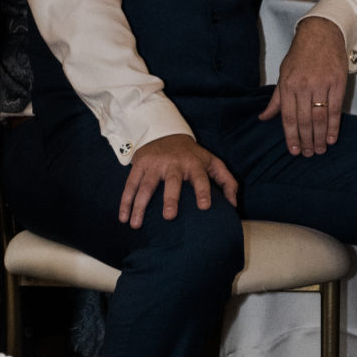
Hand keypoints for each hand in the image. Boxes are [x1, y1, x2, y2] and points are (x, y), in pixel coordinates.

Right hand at [118, 133, 238, 228]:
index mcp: (194, 164)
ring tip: (135, 225)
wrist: (165, 132)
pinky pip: (130, 184)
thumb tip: (233, 206)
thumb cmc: (193, 155)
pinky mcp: (139, 165)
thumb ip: (227, 182)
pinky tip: (123, 217)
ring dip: (139, 206)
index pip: (200, 178)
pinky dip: (125, 201)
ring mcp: (154, 164)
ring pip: (145, 186)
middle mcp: (173, 163)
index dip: (203, 191)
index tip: (204, 206)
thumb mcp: (213, 162)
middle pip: (171, 182)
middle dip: (170, 198)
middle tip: (169, 216)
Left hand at [261, 14, 346, 156]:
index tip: (293, 151)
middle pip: (304, 120)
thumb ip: (276, 99)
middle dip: (305, 140)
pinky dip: (333, 125)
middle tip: (308, 154)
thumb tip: (263, 118)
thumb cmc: (299, 56)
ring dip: (319, 137)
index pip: (288, 117)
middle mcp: (303, 86)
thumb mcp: (283, 75)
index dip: (290, 136)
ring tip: (319, 150)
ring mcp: (321, 84)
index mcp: (287, 85)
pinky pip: (335, 109)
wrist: (321, 34)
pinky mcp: (337, 82)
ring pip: (319, 117)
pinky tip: (331, 138)